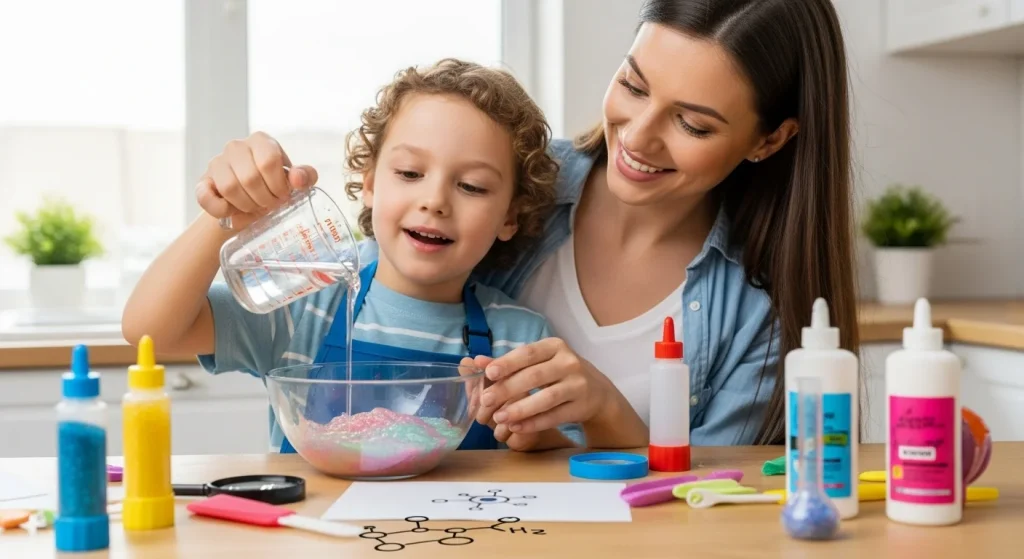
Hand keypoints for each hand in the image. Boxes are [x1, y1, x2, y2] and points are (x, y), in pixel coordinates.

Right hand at [195, 131, 318, 225]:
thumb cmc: (273, 188)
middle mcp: (236, 147)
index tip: (282, 196)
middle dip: (264, 199)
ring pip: (230, 188)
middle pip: (250, 177)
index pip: (269, 161)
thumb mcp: (294, 182)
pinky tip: (232, 211)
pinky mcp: (203, 181)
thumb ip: (305, 177)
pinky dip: (221, 210)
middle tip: (269, 205)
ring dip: (246, 205)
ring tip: (254, 206)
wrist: (248, 205)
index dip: (278, 185)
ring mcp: (217, 162)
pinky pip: (206, 197)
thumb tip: (297, 179)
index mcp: (261, 141)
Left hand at [472, 338, 609, 434]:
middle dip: (508, 389)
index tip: (489, 372)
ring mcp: (578, 385)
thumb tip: (476, 362)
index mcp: (555, 346)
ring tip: (499, 417)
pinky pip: (555, 416)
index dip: (508, 362)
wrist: (597, 392)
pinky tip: (516, 426)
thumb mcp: (538, 362)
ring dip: (520, 409)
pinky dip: (534, 423)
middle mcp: (569, 362)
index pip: (528, 352)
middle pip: (535, 376)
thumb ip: (508, 363)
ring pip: (546, 398)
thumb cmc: (558, 373)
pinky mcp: (582, 406)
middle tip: (486, 400)